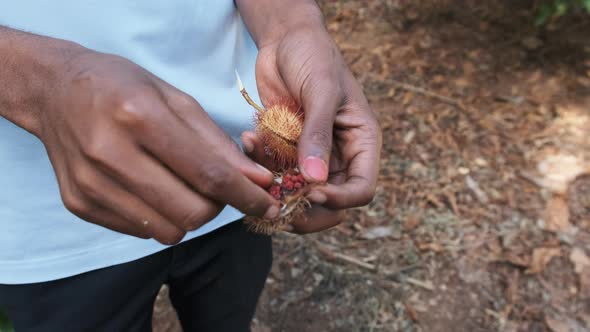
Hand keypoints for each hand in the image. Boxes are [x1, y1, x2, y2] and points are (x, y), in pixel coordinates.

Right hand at [38, 50, 279, 243]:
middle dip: (218, 207)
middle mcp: (109, 153)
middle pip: (191, 212)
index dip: (246, 195)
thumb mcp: (176, 99)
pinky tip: (151, 187)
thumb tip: (257, 180)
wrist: (54, 91)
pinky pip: (141, 231)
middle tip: (217, 187)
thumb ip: (218, 143)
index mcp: (139, 116)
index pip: (208, 174)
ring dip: (189, 214)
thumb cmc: (123, 87)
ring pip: (168, 231)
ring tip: (182, 185)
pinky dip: (159, 215)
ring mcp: (90, 184)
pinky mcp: (79, 204)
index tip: (269, 202)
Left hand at [241, 22, 381, 232]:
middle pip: (330, 203)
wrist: (285, 38)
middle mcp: (338, 154)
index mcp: (360, 142)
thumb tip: (316, 180)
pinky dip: (259, 165)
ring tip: (257, 169)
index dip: (340, 200)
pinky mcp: (284, 149)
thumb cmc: (313, 55)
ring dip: (276, 189)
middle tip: (280, 204)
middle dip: (306, 210)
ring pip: (298, 194)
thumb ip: (318, 134)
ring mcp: (310, 154)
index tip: (313, 193)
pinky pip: (273, 172)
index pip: (361, 189)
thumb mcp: (321, 90)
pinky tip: (249, 140)